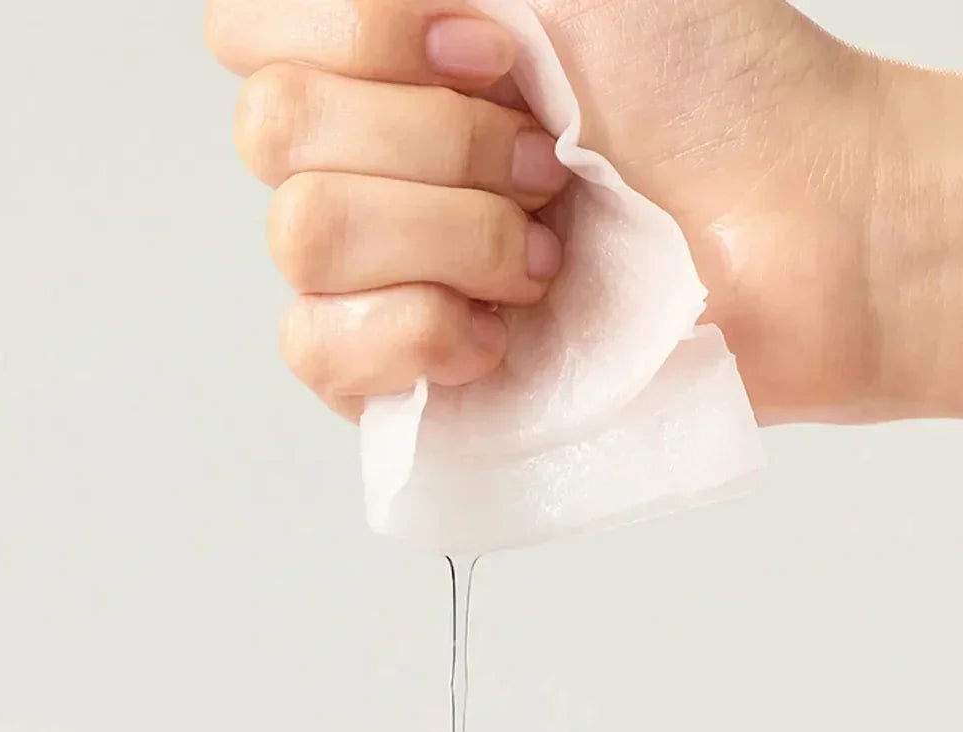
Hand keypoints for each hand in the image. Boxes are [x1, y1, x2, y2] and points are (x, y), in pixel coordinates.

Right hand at [207, 0, 962, 424]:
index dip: (358, 34)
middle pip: (275, 134)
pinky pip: (318, 351)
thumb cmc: (715, 93)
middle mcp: (369, 161)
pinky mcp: (398, 378)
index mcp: (390, 55)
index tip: (492, 49)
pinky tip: (502, 331)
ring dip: (452, 238)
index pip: (250, 30)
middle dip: (439, 146)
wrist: (800, 231)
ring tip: (546, 255)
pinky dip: (421, 333)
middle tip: (549, 164)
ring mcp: (377, 277)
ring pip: (301, 239)